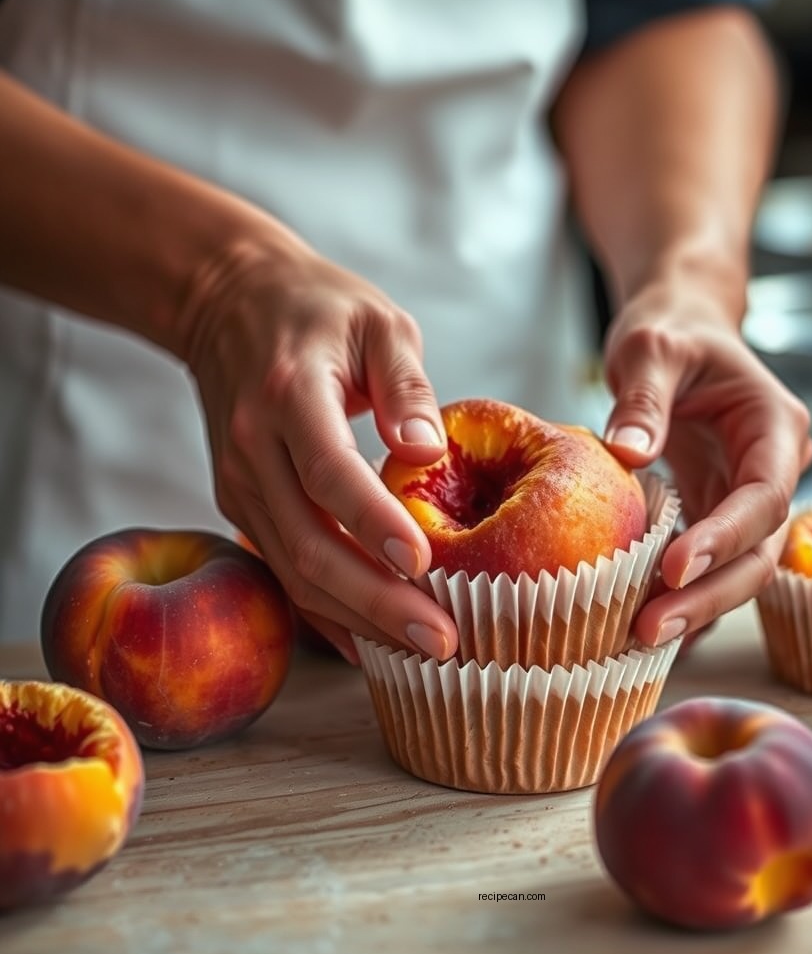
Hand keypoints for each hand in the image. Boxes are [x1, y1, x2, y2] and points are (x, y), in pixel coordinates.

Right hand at [179, 225, 458, 662]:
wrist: (227, 303)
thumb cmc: (318, 308)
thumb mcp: (377, 321)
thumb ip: (405, 384)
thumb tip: (429, 454)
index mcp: (289, 394)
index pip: (329, 471)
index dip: (373, 523)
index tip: (424, 566)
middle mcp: (252, 448)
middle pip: (308, 542)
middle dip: (376, 601)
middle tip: (442, 640)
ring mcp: (239, 483)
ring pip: (293, 569)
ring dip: (357, 617)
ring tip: (423, 650)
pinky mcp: (241, 503)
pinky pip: (283, 568)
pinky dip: (325, 612)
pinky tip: (370, 644)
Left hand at [601, 274, 811, 646]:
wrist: (682, 330)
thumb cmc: (670, 331)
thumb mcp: (650, 348)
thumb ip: (643, 400)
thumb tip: (627, 456)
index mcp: (774, 427)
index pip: (764, 496)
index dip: (726, 537)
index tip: (675, 569)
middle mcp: (774, 469)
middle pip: (760, 551)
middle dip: (711, 594)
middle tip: (651, 628)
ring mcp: (747, 496)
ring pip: (740, 569)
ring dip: (696, 606)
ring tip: (640, 637)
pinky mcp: (718, 512)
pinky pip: (710, 564)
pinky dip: (683, 595)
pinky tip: (645, 627)